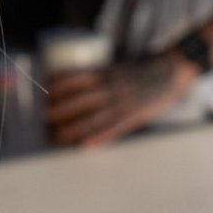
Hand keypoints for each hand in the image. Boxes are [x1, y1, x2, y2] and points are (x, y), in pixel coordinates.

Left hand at [46, 54, 195, 146]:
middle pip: (81, 99)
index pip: (76, 78)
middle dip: (60, 109)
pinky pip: (113, 128)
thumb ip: (100, 76)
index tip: (43, 94)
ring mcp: (122, 102)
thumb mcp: (117, 67)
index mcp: (106, 73)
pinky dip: (99, 137)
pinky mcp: (134, 115)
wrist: (170, 70)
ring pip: (93, 117)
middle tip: (42, 118)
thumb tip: (76, 84)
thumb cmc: (141, 70)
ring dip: (74, 128)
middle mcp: (111, 87)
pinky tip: (85, 146)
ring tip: (58, 137)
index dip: (58, 86)